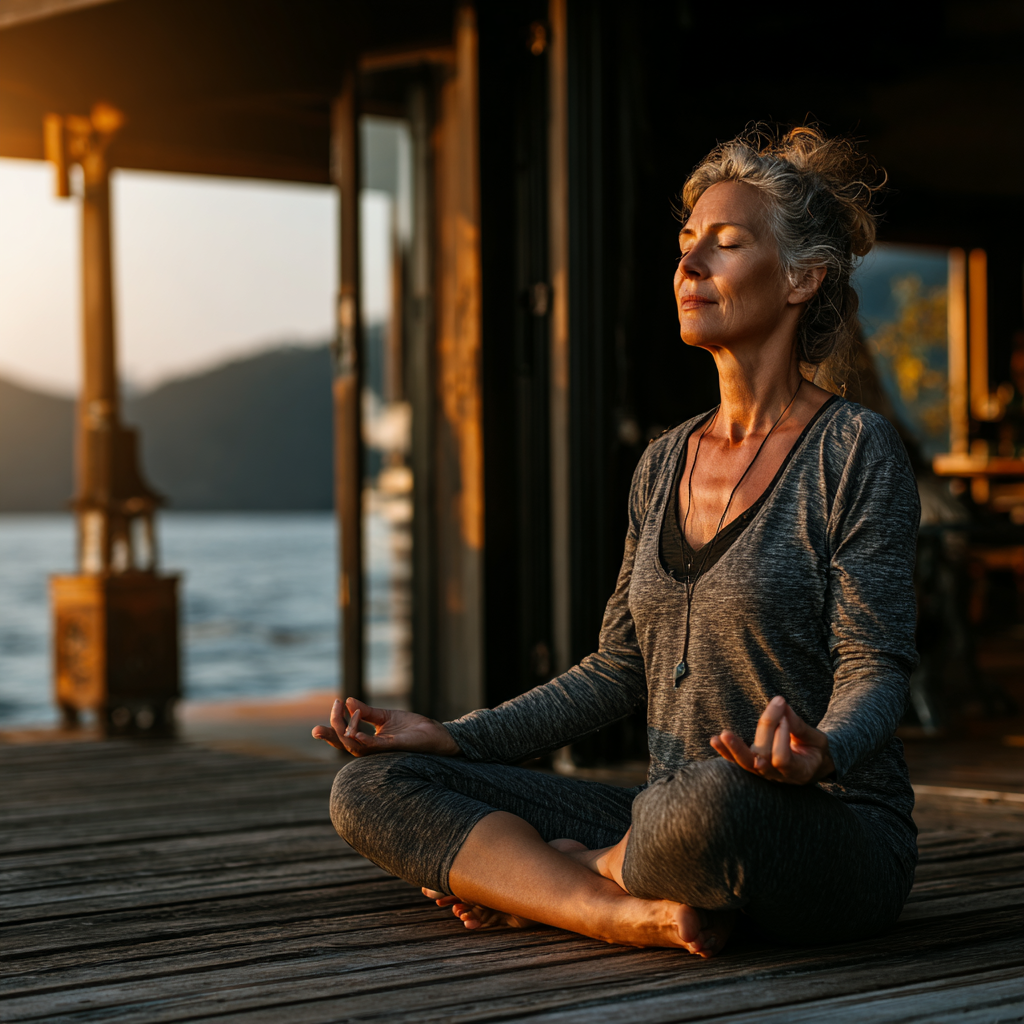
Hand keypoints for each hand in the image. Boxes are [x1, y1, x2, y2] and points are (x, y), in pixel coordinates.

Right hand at [312, 698, 460, 757]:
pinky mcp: (394, 747)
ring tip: (338, 714)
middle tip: (317, 726)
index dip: (330, 733)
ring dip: (344, 731)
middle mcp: (372, 748)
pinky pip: (374, 746)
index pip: (344, 738)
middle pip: (344, 744)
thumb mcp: (384, 716)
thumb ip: (366, 711)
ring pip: (355, 746)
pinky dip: (363, 740)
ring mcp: (382, 750)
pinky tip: (354, 732)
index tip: (319, 723)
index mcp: (368, 741)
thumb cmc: (410, 728)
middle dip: (330, 734)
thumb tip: (347, 700)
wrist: (434, 733)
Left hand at [709, 695, 833, 784]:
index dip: (780, 738)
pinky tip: (714, 740)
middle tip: (754, 720)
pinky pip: (737, 762)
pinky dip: (725, 752)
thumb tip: (781, 703)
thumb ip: (799, 725)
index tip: (785, 717)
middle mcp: (778, 776)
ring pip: (746, 764)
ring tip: (721, 736)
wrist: (813, 766)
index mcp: (799, 771)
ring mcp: (764, 773)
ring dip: (733, 749)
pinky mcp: (753, 766)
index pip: (782, 758)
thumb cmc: (815, 750)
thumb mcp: (816, 739)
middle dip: (755, 738)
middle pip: (763, 759)